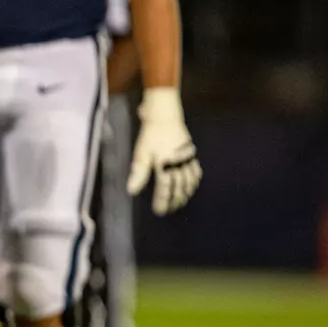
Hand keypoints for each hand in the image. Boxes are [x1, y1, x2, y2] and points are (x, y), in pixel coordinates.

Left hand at [127, 87, 201, 215]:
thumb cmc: (151, 134)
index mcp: (165, 167)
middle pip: (178, 188)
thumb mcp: (141, 153)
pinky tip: (193, 184)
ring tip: (181, 201)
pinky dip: (195, 179)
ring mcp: (187, 159)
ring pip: (189, 181)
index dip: (163, 202)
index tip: (159, 211)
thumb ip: (139, 173)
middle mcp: (178, 165)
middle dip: (175, 201)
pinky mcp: (190, 152)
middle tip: (170, 210)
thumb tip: (132, 191)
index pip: (164, 190)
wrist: (165, 115)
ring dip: (185, 193)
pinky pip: (195, 170)